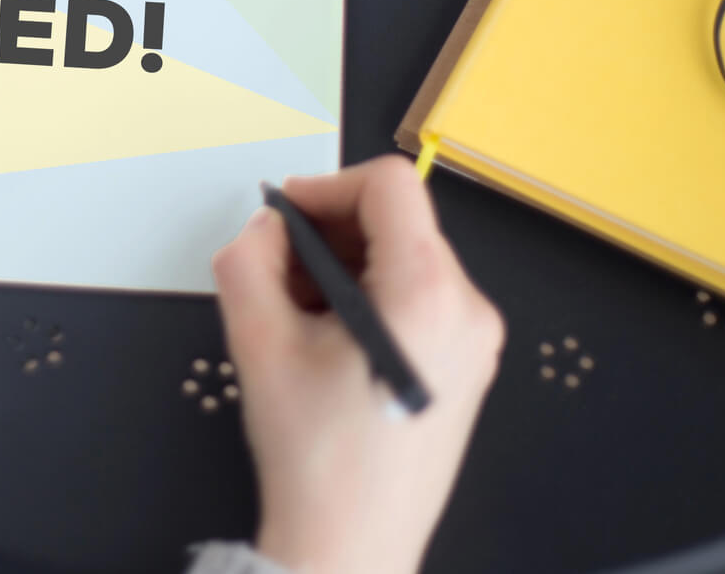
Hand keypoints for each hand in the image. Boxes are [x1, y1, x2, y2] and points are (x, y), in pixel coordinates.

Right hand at [212, 157, 503, 573]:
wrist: (351, 545)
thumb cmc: (316, 456)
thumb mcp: (258, 342)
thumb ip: (249, 258)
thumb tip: (267, 225)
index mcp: (427, 294)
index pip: (389, 186)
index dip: (327, 187)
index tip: (287, 215)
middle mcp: (468, 309)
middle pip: (400, 222)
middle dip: (331, 233)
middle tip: (279, 269)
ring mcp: (475, 341)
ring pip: (408, 260)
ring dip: (348, 267)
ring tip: (298, 312)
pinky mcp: (469, 366)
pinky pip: (421, 299)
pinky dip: (372, 298)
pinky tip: (329, 340)